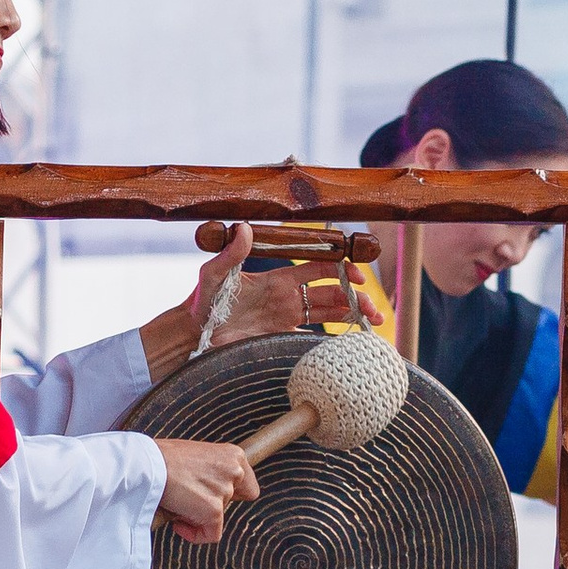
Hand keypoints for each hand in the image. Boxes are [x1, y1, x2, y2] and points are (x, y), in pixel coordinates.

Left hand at [141, 227, 356, 381]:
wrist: (193, 334)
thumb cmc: (202, 301)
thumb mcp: (215, 273)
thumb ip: (232, 253)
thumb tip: (244, 227)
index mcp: (278, 278)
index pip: (319, 266)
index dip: (341, 268)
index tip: (358, 275)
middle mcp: (288, 297)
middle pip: (332, 292)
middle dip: (356, 297)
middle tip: (373, 309)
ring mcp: (287, 318)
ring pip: (329, 313)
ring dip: (353, 315)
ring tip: (374, 322)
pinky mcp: (282, 338)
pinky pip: (313, 337)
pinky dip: (334, 338)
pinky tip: (352, 341)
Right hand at [152, 438, 257, 543]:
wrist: (145, 464)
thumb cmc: (161, 457)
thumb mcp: (196, 455)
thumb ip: (211, 471)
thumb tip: (208, 490)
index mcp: (234, 455)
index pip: (247, 485)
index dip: (229, 494)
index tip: (210, 495)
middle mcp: (234, 471)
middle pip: (231, 502)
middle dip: (210, 504)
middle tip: (187, 498)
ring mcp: (225, 492)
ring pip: (218, 518)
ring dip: (197, 515)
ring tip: (177, 503)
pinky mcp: (214, 510)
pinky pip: (211, 534)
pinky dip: (195, 534)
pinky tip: (178, 523)